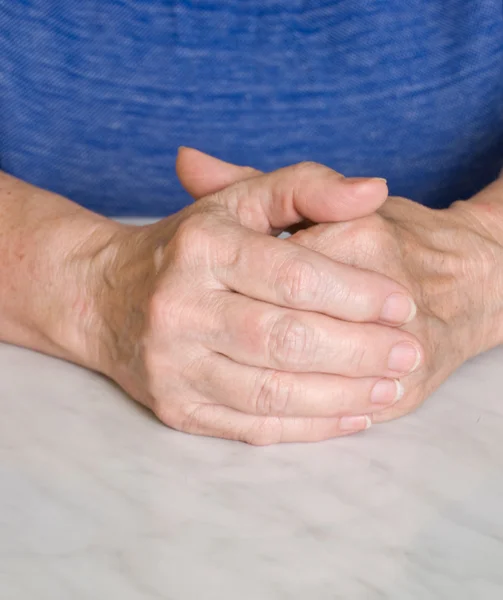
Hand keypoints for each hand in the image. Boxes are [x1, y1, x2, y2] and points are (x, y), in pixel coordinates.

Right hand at [177, 149, 502, 425]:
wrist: (107, 299)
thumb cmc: (189, 247)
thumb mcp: (239, 202)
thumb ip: (306, 188)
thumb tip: (375, 190)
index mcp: (201, 248)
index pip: (294, 276)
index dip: (357, 294)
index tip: (402, 306)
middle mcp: (178, 308)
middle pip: (286, 341)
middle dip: (359, 352)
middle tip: (407, 353)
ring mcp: (173, 365)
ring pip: (272, 393)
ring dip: (342, 395)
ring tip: (389, 388)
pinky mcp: (175, 408)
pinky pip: (252, 427)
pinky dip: (309, 427)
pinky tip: (350, 415)